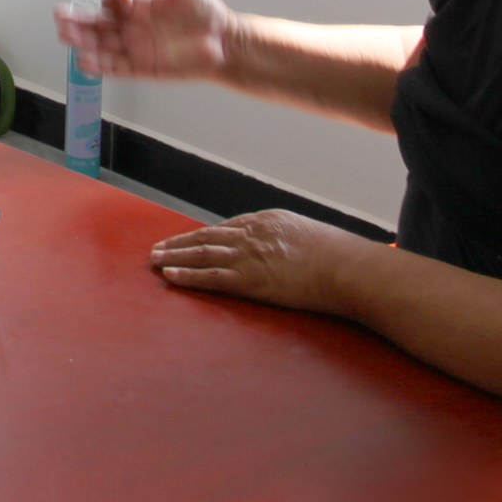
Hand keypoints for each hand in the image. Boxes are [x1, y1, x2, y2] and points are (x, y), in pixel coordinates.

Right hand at [58, 0, 238, 80]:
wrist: (226, 42)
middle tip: (61, 17)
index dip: (113, 0)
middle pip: (98, 25)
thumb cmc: (208, 13)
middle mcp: (134, 29)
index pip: (113, 4)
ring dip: (83, 42)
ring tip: (66, 35)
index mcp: (141, 9)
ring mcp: (137, 49)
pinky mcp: (143, 69)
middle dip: (79, 21)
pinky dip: (100, 66)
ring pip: (102, 46)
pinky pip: (116, 69)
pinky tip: (85, 61)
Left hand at [147, 209, 373, 312]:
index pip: (228, 228)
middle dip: (180, 243)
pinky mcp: (250, 280)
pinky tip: (170, 276)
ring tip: (155, 260)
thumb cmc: (339, 255)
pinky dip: (187, 276)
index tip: (189, 239)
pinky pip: (210, 278)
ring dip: (175, 257)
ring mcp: (249, 256)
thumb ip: (292, 240)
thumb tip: (289, 250)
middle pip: (207, 238)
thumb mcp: (311, 236)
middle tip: (158, 247)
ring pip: (201, 255)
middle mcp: (252, 234)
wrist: (346, 267)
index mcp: (267, 221)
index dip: (204, 235)